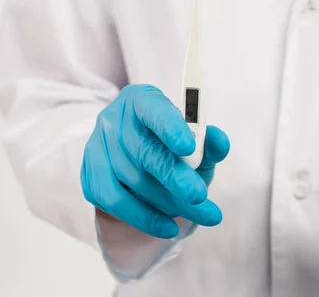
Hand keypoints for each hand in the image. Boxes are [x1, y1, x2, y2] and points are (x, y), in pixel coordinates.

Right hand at [81, 84, 229, 238]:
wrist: (142, 159)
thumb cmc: (173, 145)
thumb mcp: (196, 140)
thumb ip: (209, 141)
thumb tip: (218, 142)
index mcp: (142, 100)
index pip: (153, 109)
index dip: (170, 127)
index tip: (189, 146)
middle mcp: (115, 120)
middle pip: (144, 151)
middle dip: (175, 176)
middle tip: (199, 196)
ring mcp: (98, 147)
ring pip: (133, 180)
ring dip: (169, 202)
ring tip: (200, 214)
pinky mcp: (91, 175)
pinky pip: (115, 201)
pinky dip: (144, 217)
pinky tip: (168, 227)